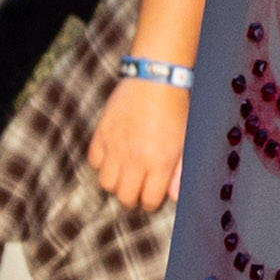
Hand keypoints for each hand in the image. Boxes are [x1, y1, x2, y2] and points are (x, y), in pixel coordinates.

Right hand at [86, 67, 189, 215]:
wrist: (156, 78)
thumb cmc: (176, 109)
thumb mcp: (185, 140)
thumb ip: (179, 171)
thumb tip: (173, 196)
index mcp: (159, 163)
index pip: (149, 200)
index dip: (151, 201)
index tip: (151, 195)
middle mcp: (135, 159)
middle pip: (125, 197)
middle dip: (132, 197)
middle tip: (136, 188)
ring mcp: (116, 147)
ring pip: (106, 183)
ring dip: (115, 182)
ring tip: (123, 173)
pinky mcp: (102, 134)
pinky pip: (94, 161)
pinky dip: (101, 162)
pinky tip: (112, 155)